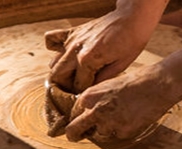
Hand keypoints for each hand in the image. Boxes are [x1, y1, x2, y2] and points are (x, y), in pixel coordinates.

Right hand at [46, 6, 160, 92]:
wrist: (131, 18)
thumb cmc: (130, 41)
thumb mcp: (121, 66)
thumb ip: (101, 80)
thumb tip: (88, 91)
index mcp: (87, 60)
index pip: (76, 86)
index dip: (82, 94)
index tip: (88, 96)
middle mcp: (75, 50)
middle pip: (58, 77)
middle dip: (66, 87)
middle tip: (78, 89)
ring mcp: (72, 40)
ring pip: (54, 64)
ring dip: (62, 73)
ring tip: (75, 76)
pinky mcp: (72, 32)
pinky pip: (51, 39)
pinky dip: (54, 49)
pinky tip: (65, 55)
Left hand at [64, 64, 181, 141]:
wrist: (158, 84)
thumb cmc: (136, 81)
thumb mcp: (109, 84)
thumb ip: (96, 99)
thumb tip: (87, 112)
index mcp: (89, 96)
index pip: (73, 114)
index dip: (76, 119)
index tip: (79, 123)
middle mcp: (95, 110)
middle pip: (74, 131)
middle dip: (74, 135)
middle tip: (76, 137)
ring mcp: (109, 123)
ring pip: (100, 134)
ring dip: (107, 130)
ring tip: (123, 115)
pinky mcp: (123, 132)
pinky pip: (118, 135)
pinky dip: (124, 129)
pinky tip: (134, 116)